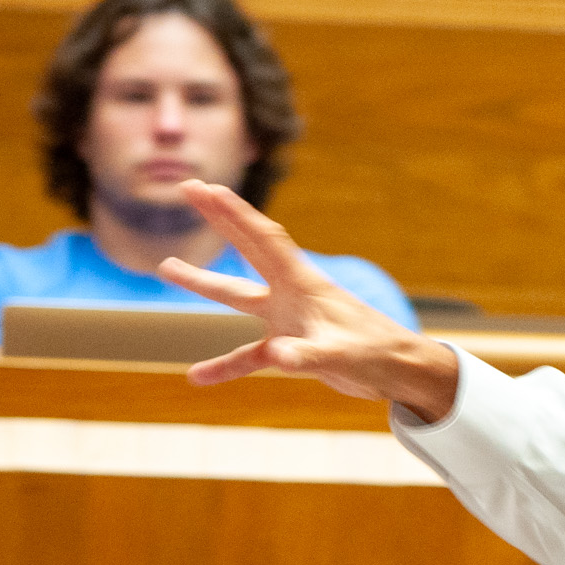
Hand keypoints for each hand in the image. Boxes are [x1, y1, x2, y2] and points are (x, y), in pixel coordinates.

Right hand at [159, 181, 459, 417]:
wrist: (398, 371)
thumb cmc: (374, 355)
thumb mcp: (338, 356)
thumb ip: (304, 356)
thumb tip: (273, 356)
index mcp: (303, 282)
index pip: (263, 238)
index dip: (235, 212)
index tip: (206, 187)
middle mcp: (291, 293)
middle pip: (247, 247)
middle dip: (218, 218)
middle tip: (188, 187)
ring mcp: (288, 319)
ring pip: (238, 296)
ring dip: (204, 282)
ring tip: (166, 266)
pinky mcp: (290, 347)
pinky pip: (248, 356)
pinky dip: (225, 365)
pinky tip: (197, 377)